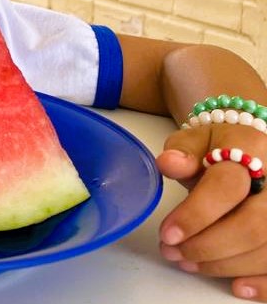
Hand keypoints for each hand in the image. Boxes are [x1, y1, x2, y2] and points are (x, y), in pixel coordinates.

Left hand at [157, 123, 266, 299]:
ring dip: (225, 265)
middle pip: (253, 225)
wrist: (247, 149)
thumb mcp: (195, 140)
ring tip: (188, 262)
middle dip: (208, 246)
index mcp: (252, 148)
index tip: (168, 234)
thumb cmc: (216, 148)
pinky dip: (263, 282)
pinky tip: (237, 285)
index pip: (227, 186)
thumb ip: (182, 152)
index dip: (196, 214)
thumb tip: (169, 163)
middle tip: (174, 252)